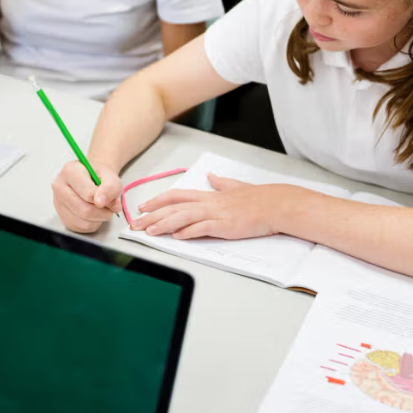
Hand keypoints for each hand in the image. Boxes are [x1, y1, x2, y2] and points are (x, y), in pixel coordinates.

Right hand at [52, 160, 122, 233]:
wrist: (89, 177)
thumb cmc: (97, 175)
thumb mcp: (110, 176)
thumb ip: (110, 187)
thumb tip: (101, 202)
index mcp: (70, 171)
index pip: (88, 194)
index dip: (104, 200)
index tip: (110, 199)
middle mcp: (59, 187)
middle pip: (84, 210)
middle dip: (103, 212)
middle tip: (110, 207)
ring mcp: (58, 203)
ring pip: (83, 222)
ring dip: (99, 219)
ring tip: (102, 209)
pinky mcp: (61, 216)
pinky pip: (80, 228)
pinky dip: (92, 224)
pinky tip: (94, 214)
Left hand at [131, 173, 301, 239]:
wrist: (276, 205)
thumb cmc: (259, 199)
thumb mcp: (236, 188)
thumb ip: (221, 184)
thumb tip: (211, 177)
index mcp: (209, 195)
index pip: (176, 195)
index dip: (158, 200)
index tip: (144, 207)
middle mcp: (209, 203)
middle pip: (173, 207)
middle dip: (152, 215)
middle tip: (136, 223)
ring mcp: (216, 214)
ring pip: (183, 217)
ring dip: (164, 224)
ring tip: (149, 231)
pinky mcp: (224, 226)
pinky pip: (202, 228)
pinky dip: (188, 232)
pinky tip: (176, 236)